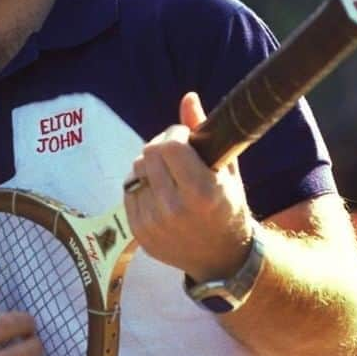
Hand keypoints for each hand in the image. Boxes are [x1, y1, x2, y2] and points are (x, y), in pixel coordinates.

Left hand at [125, 91, 253, 280]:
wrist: (221, 258)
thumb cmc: (228, 208)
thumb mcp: (227, 171)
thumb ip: (205, 133)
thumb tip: (188, 97)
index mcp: (201, 192)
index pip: (168, 144)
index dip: (175, 134)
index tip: (185, 138)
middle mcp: (174, 208)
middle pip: (147, 154)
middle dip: (160, 146)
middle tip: (175, 154)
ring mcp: (153, 222)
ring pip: (134, 172)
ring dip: (149, 166)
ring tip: (169, 175)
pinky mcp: (138, 232)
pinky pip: (128, 192)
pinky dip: (141, 186)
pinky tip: (160, 192)